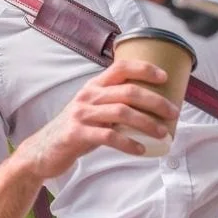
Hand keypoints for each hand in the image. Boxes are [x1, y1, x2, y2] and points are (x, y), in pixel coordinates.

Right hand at [15, 59, 180, 180]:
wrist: (44, 149)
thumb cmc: (76, 129)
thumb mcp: (92, 109)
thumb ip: (113, 103)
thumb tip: (152, 106)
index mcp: (94, 86)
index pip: (120, 67)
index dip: (144, 69)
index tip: (165, 77)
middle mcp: (88, 96)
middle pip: (127, 91)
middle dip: (155, 101)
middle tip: (173, 112)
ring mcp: (82, 114)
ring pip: (121, 112)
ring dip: (147, 123)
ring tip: (163, 133)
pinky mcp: (77, 134)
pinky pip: (108, 137)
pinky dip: (128, 143)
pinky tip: (141, 150)